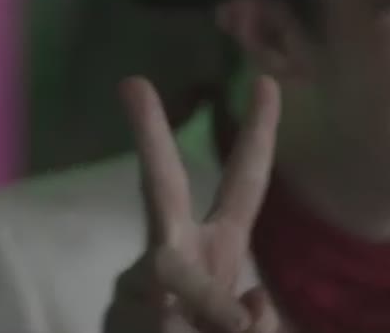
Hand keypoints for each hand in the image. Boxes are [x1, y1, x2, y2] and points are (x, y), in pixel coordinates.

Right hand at [104, 75, 285, 332]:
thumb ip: (255, 321)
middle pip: (161, 187)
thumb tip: (252, 306)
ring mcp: (141, 281)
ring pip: (179, 282)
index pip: (244, 182)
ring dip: (210, 310)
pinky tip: (186, 332)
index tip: (266, 82)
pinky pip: (166, 325)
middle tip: (132, 83)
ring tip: (226, 324)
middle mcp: (177, 251)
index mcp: (219, 244)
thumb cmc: (200, 330)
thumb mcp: (241, 327)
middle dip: (151, 139)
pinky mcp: (122, 311)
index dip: (259, 134)